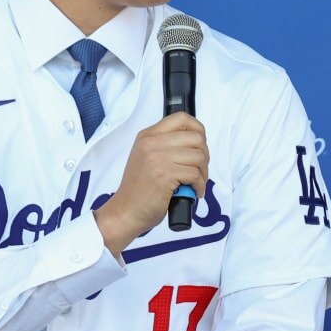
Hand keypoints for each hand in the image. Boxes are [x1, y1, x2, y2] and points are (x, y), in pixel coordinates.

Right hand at [94, 112, 208, 254]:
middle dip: (204, 156)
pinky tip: (193, 192)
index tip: (200, 145)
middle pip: (196, 138)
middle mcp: (151, 143)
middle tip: (199, 170)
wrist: (125, 211)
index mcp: (148, 136)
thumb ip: (165, 146)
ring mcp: (157, 158)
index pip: (182, 118)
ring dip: (203, 173)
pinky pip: (196, 174)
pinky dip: (200, 186)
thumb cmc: (139, 189)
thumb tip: (196, 142)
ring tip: (196, 183)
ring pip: (199, 156)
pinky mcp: (164, 174)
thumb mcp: (146, 157)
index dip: (198, 130)